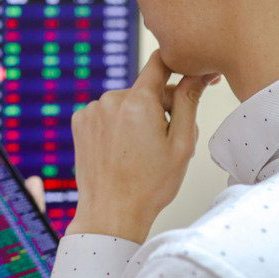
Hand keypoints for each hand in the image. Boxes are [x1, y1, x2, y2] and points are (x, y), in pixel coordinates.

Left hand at [65, 50, 218, 242]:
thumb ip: (188, 102)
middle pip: (144, 90)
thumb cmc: (150, 184)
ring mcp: (91, 110)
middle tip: (165, 141)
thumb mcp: (181, 144)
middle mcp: (110, 99)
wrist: (111, 213)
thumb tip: (199, 73)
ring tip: (141, 151)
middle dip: (159, 107)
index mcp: (137, 102)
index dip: (180, 67)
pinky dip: (116, 125)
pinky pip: (106, 114)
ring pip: (125, 103)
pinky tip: (120, 150)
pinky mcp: (79, 122)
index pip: (160, 64)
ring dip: (136, 117)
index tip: (194, 75)